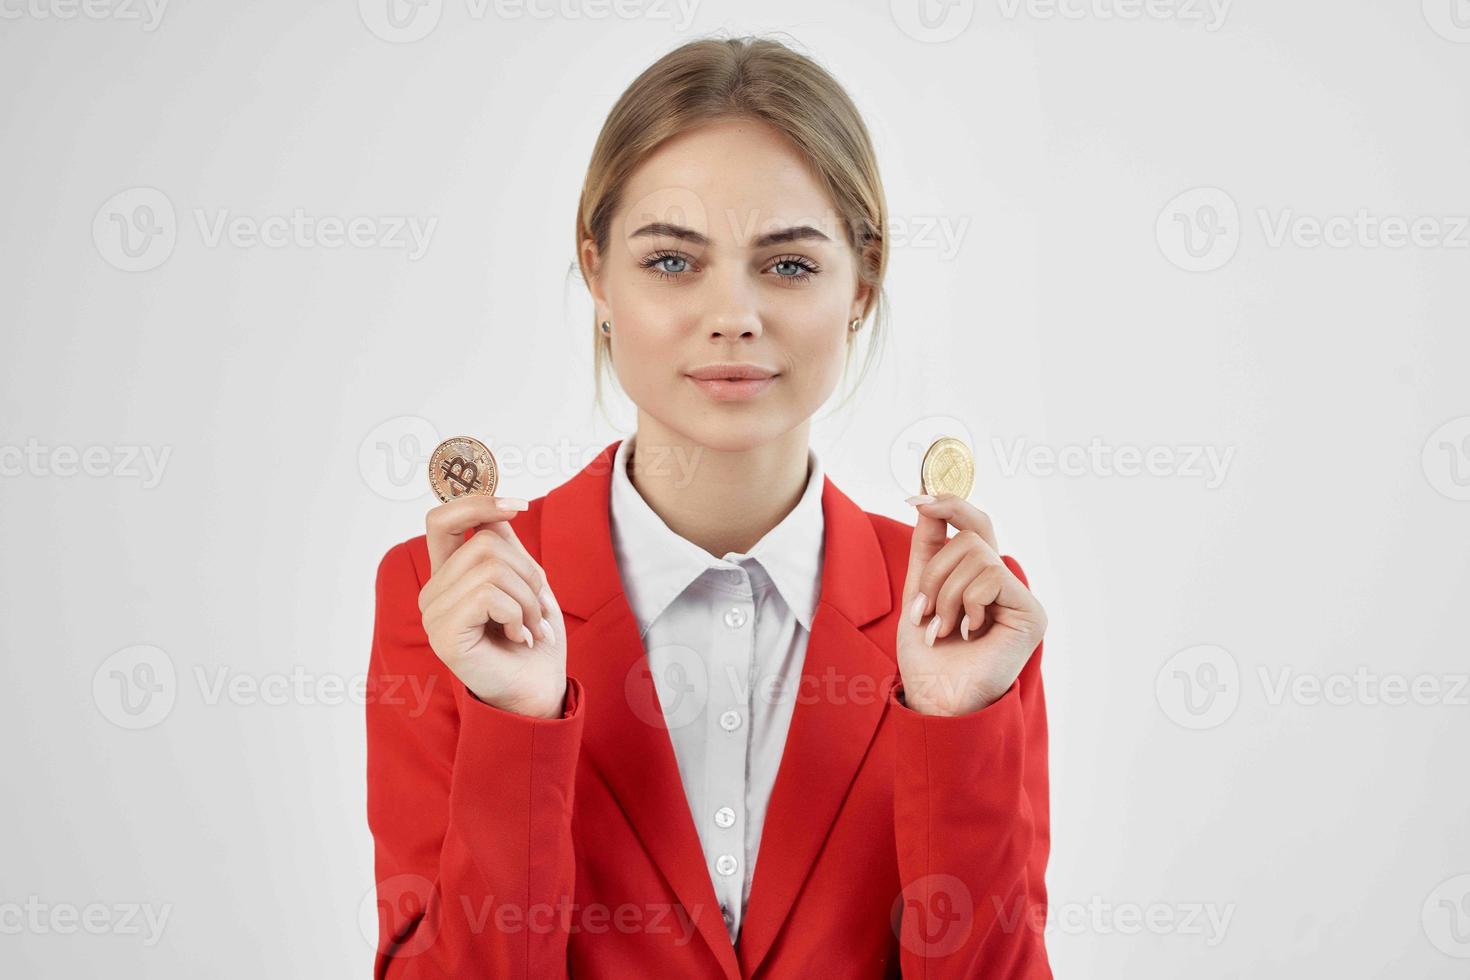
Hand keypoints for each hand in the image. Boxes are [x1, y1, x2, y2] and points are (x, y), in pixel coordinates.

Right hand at [418, 495, 567, 718]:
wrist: (538, 690)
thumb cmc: (533, 639)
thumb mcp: (525, 583)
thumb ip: (506, 548)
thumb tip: (498, 511)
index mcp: (449, 574)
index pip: (442, 519)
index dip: (478, 503)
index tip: (519, 506)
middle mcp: (434, 591)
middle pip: (485, 543)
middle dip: (529, 572)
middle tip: (540, 609)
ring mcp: (434, 613)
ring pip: (491, 567)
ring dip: (528, 598)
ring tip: (533, 627)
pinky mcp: (444, 634)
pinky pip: (488, 595)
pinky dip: (517, 614)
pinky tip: (520, 638)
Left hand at [896, 494, 1046, 716]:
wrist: (936, 698)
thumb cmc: (928, 656)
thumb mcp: (919, 592)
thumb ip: (927, 549)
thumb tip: (926, 502)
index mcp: (978, 576)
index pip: (972, 524)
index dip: (949, 504)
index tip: (914, 498)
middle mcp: (1002, 583)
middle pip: (968, 537)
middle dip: (934, 573)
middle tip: (923, 611)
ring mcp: (1019, 597)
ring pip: (976, 555)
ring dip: (946, 595)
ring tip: (942, 629)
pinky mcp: (1032, 613)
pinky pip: (991, 577)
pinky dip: (968, 604)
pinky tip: (969, 633)